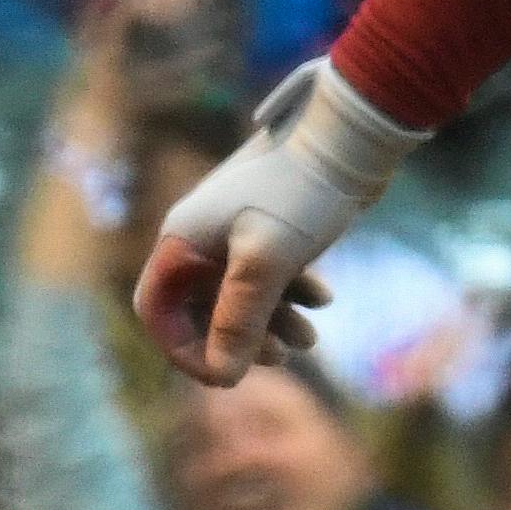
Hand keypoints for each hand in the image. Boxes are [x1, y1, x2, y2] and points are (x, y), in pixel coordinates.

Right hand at [131, 57, 424, 385]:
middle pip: (203, 304)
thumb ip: (240, 319)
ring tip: (311, 340)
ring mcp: (237, 225)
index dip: (185, 349)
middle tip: (281, 358)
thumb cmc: (301, 192)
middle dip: (239, 338)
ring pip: (242, 289)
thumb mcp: (266, 262)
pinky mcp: (271, 220)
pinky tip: (325, 300)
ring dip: (273, 319)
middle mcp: (202, 232)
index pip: (160, 311)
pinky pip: (270, 268)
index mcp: (184, 237)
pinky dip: (293, 289)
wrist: (350, 133)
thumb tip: (222, 376)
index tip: (225, 376)